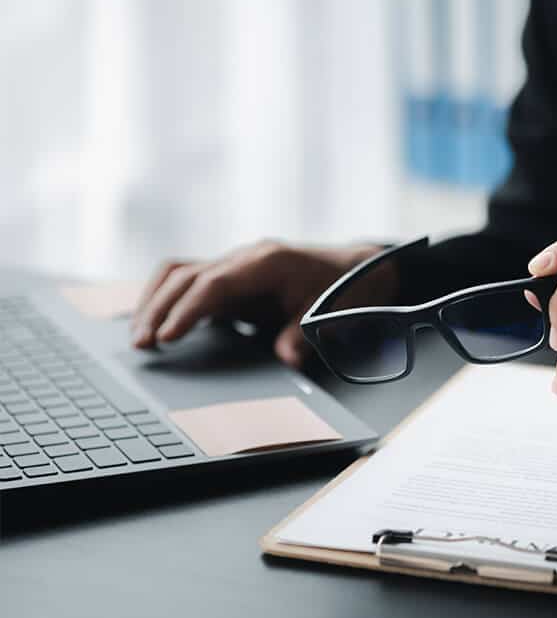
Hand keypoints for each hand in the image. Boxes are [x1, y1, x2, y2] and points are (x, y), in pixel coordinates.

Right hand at [130, 240, 389, 367]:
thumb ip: (304, 334)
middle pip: (188, 275)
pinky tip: (152, 322)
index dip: (188, 308)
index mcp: (267, 261)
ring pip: (181, 273)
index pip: (215, 282)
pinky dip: (167, 297)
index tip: (168, 334)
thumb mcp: (332, 312)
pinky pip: (189, 279)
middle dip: (159, 308)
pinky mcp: (231, 275)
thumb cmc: (344, 287)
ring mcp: (235, 263)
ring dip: (155, 301)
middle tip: (141, 343)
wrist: (357, 267)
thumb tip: (286, 360)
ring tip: (138, 336)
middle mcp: (244, 257)